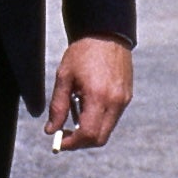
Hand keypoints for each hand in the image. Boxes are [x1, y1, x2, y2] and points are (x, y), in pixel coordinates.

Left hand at [45, 35, 132, 151]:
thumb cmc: (82, 53)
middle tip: (64, 135)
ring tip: (73, 112)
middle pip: (100, 138)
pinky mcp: (127, 97)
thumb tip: (51, 130)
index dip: (73, 143)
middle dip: (81, 142)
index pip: (89, 134)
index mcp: (99, 97)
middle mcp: (115, 102)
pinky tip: (85, 105)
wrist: (106, 34)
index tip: (59, 142)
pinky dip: (98, 120)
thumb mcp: (64, 77)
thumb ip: (58, 106)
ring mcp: (124, 101)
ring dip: (89, 130)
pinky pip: (112, 118)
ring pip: (107, 129)